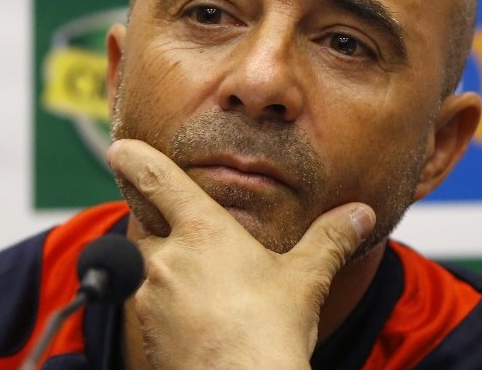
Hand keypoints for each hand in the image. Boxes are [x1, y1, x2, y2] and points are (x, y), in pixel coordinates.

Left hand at [107, 139, 375, 369]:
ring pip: (149, 267)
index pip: (157, 179)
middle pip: (151, 226)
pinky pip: (149, 302)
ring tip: (208, 292)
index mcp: (202, 230)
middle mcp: (167, 256)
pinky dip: (167, 302)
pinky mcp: (145, 327)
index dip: (135, 158)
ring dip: (169, 270)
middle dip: (167, 230)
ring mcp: (150, 293)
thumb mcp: (305, 279)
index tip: (121, 148)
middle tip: (195, 245)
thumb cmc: (270, 333)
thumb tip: (360, 214)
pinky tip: (198, 318)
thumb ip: (330, 239)